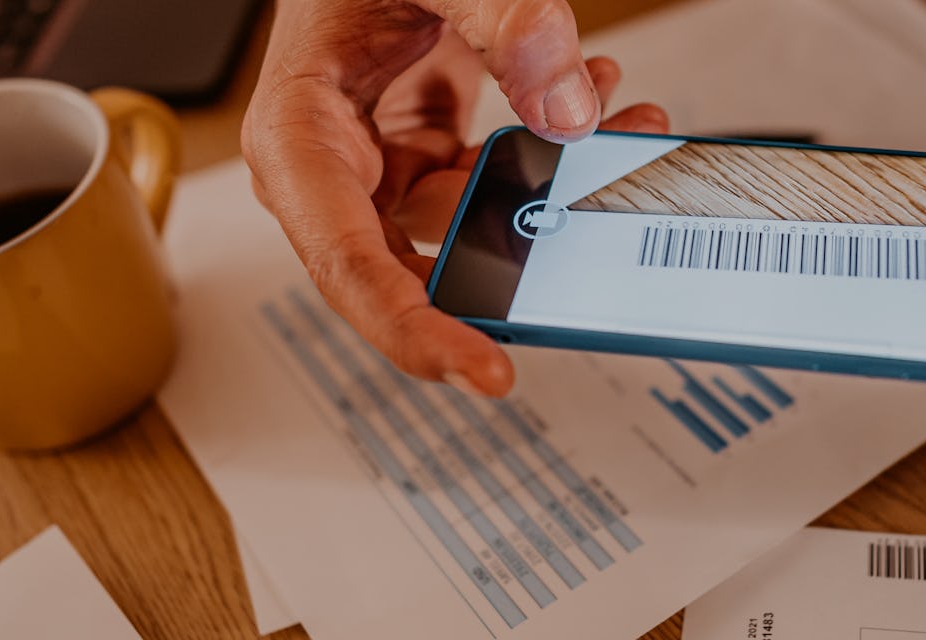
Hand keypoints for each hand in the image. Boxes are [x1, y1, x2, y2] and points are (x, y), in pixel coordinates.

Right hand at [242, 1, 656, 395]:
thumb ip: (501, 20)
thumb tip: (568, 107)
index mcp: (296, 137)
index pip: (349, 267)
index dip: (419, 330)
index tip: (488, 370)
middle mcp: (332, 167)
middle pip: (417, 269)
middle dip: (519, 257)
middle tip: (598, 248)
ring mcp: (382, 164)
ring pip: (477, 223)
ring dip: (557, 185)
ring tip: (629, 125)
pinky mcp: (424, 153)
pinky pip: (495, 185)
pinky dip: (552, 153)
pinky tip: (601, 102)